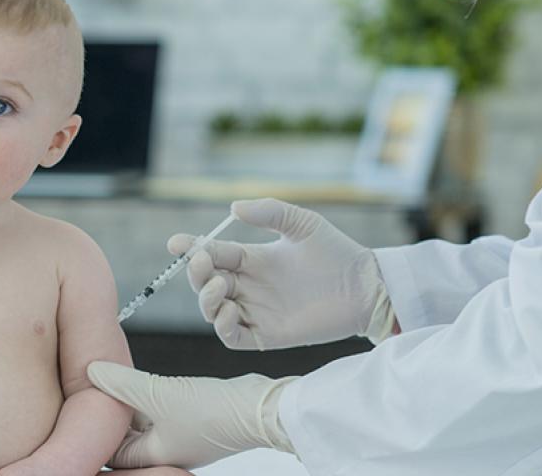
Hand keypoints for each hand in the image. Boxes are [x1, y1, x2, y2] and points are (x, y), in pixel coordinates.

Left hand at [87, 361, 295, 469]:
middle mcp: (163, 450)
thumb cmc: (216, 413)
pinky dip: (147, 395)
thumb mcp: (160, 394)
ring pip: (141, 419)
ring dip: (128, 400)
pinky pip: (158, 409)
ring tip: (112, 376)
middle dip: (110, 411)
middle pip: (124, 434)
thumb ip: (123, 383)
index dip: (94, 428)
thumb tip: (93, 371)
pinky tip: (139, 378)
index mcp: (151, 457)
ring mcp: (177, 436)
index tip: (79, 401)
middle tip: (92, 384)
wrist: (261, 408)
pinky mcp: (190, 419)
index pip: (110, 450)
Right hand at [169, 198, 394, 349]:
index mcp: (251, 258)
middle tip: (204, 262)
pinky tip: (228, 310)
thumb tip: (232, 207)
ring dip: (205, 298)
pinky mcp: (266, 334)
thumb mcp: (302, 223)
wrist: (365, 286)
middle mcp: (248, 285)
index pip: (212, 253)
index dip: (190, 248)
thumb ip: (269, 211)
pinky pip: (232, 335)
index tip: (175, 243)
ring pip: (211, 309)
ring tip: (219, 285)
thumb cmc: (336, 251)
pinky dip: (221, 326)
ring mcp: (255, 311)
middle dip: (195, 273)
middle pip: (204, 282)